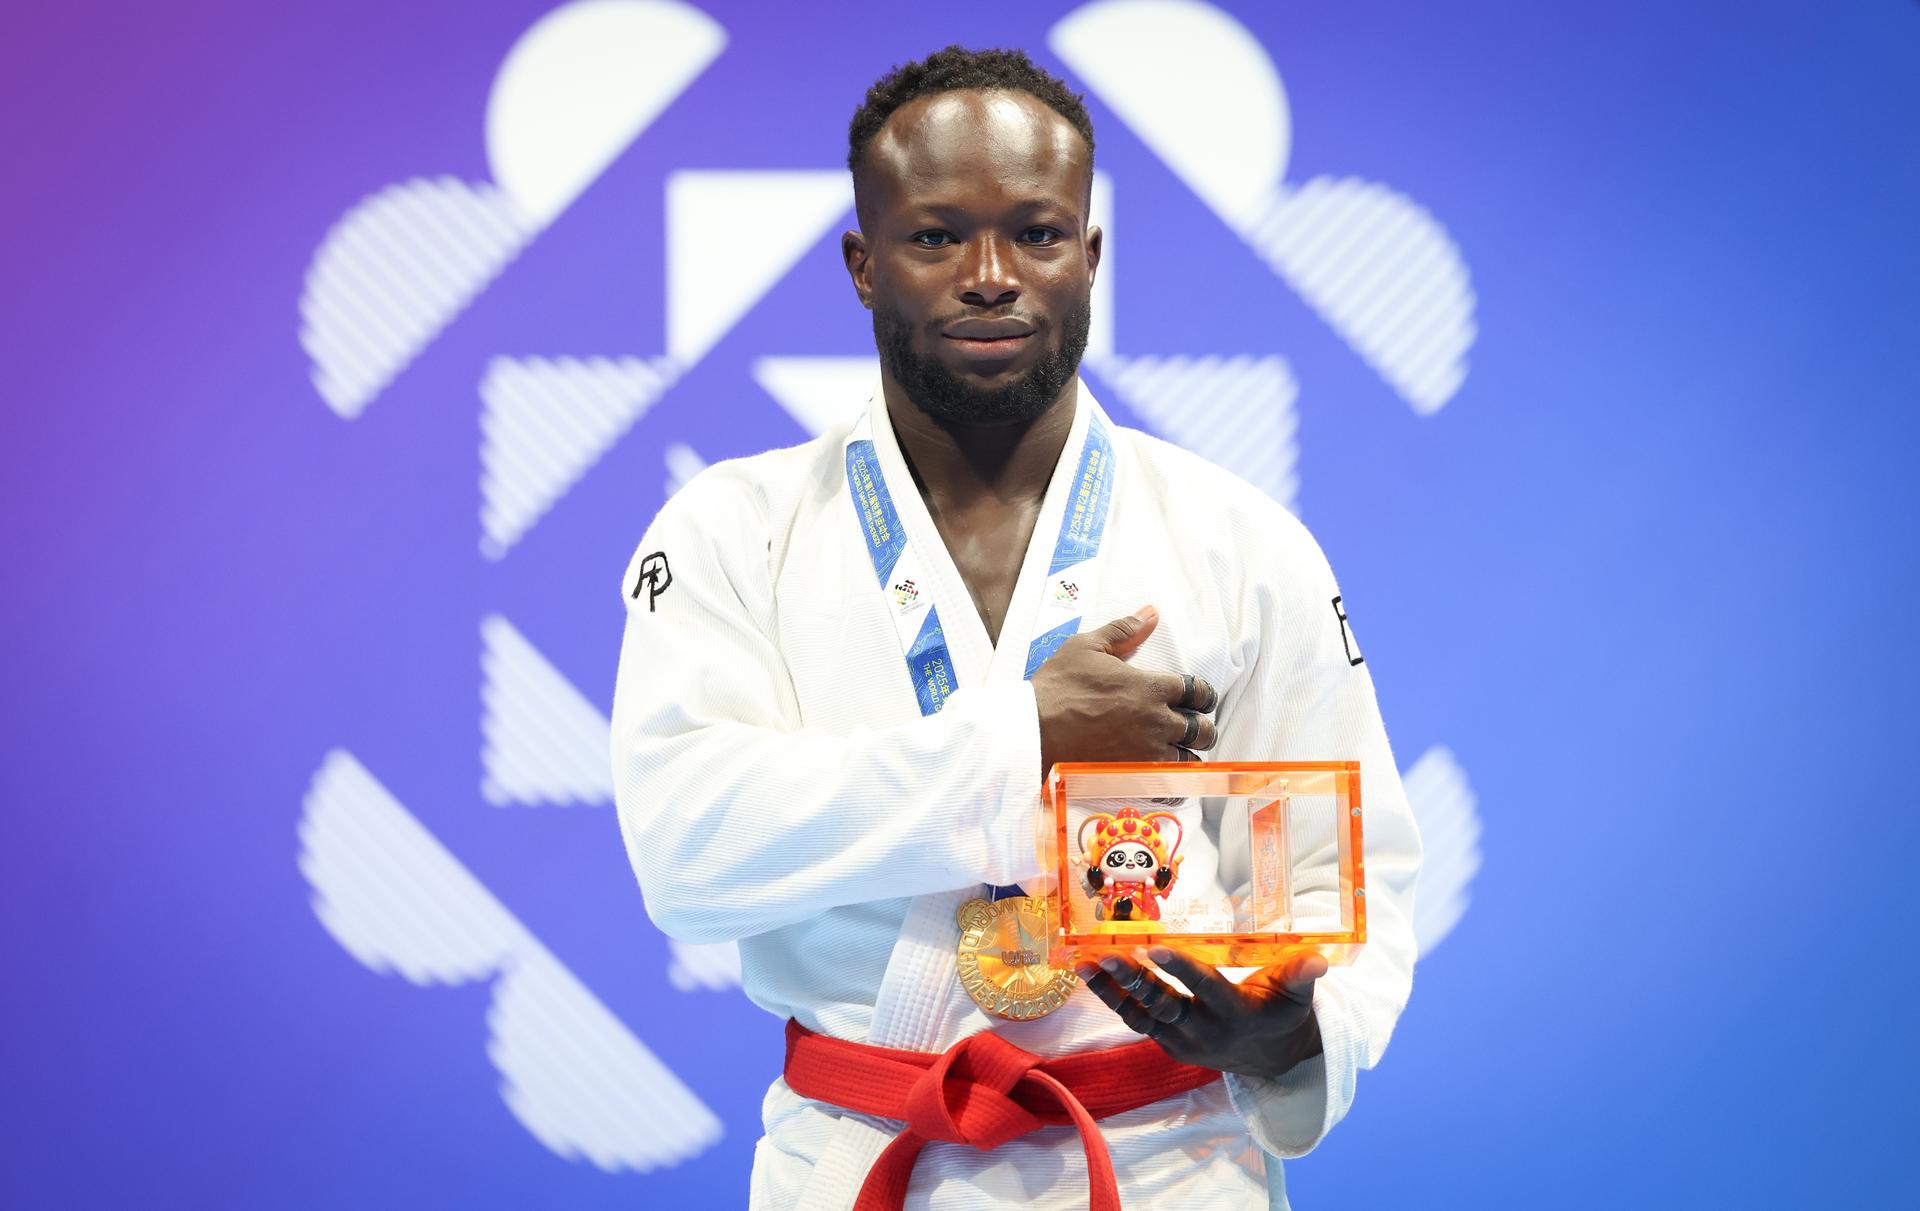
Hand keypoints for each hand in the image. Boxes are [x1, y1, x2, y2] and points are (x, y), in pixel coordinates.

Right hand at [1031, 605, 1219, 776]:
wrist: (1032, 730)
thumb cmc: (1057, 687)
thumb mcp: (1087, 646)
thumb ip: (1124, 630)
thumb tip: (1151, 613)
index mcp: (1151, 688)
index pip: (1199, 691)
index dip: (1203, 694)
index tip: (1198, 697)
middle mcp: (1156, 721)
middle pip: (1202, 730)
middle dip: (1202, 728)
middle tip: (1192, 726)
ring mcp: (1146, 752)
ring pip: (1189, 759)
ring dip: (1188, 754)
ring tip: (1178, 750)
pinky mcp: (1132, 775)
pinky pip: (1168, 784)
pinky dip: (1172, 780)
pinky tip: (1164, 774)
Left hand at [1075, 947, 1326, 1079]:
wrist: (1272, 1060)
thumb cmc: (1282, 1013)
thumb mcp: (1297, 995)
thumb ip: (1302, 975)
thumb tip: (1320, 961)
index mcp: (1234, 1012)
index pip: (1203, 988)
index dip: (1180, 969)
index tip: (1154, 948)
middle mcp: (1204, 1030)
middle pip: (1163, 1004)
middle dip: (1132, 979)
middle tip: (1104, 954)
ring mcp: (1182, 1041)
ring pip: (1140, 1015)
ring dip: (1110, 990)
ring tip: (1082, 964)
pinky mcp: (1168, 1044)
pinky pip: (1136, 1021)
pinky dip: (1114, 999)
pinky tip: (1091, 975)